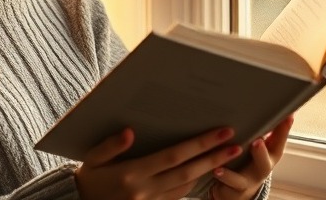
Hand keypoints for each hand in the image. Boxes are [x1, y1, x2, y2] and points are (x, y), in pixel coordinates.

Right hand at [75, 126, 242, 199]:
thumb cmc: (89, 178)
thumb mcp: (92, 159)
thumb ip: (110, 146)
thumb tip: (129, 132)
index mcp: (132, 173)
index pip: (173, 156)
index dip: (199, 145)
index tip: (221, 133)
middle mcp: (145, 190)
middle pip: (187, 173)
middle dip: (214, 158)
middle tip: (236, 144)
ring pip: (187, 187)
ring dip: (208, 171)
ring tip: (228, 154)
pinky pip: (178, 196)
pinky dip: (193, 183)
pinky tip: (203, 170)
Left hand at [208, 115, 292, 199]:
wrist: (237, 189)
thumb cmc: (248, 158)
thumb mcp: (257, 142)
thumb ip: (261, 125)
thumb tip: (264, 96)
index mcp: (269, 154)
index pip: (280, 140)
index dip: (284, 128)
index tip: (289, 115)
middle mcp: (260, 169)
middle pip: (265, 162)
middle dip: (261, 152)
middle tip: (257, 141)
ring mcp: (246, 182)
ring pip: (241, 180)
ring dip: (231, 172)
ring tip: (221, 164)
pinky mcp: (232, 191)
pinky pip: (226, 187)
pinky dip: (221, 178)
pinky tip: (214, 170)